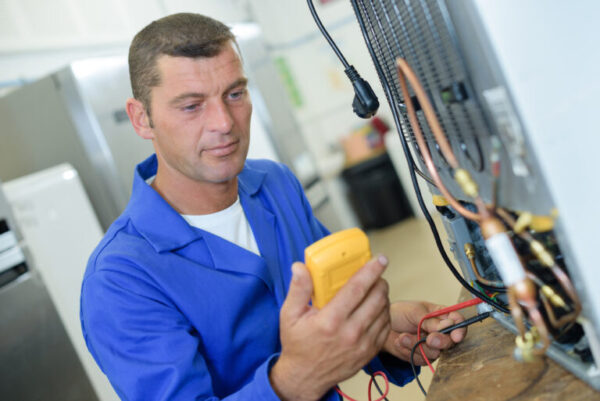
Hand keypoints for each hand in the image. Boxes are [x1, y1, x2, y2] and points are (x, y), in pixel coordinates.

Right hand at [270, 256, 390, 400]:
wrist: (305, 377)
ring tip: (374, 289)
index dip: (371, 270)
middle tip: (375, 273)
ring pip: (384, 311)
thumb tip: (300, 267)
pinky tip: (374, 307)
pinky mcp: (369, 353)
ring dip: (382, 296)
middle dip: (380, 281)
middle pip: (377, 298)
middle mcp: (350, 333)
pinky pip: (385, 327)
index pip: (357, 289)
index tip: (380, 259)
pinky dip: (384, 313)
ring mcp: (362, 344)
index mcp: (330, 321)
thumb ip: (298, 289)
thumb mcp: (289, 315)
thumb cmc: (298, 344)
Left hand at [382, 301, 466, 364]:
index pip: (458, 322)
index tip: (455, 335)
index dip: (460, 329)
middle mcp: (439, 332)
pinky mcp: (422, 357)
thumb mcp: (413, 312)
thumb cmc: (398, 313)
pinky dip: (409, 351)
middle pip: (450, 342)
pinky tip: (400, 341)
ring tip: (403, 336)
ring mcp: (431, 346)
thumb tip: (448, 324)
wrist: (381, 327)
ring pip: (435, 353)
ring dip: (417, 345)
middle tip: (429, 339)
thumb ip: (430, 320)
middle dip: (440, 341)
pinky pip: (421, 360)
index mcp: (441, 315)